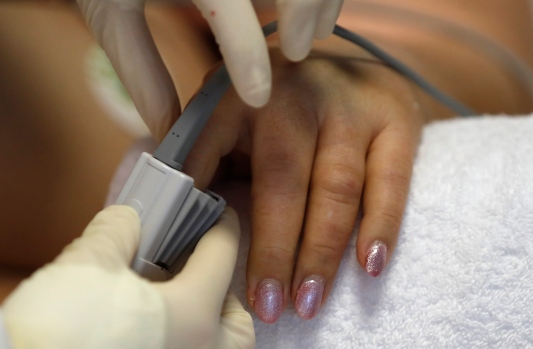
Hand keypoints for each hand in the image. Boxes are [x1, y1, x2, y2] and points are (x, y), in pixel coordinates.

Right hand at [2, 206, 253, 348]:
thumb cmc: (62, 332)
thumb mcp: (86, 269)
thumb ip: (117, 233)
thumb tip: (129, 219)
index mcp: (195, 315)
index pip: (223, 254)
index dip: (221, 227)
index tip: (219, 215)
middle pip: (237, 321)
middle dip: (223, 295)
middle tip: (197, 276)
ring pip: (220, 348)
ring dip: (207, 326)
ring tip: (175, 305)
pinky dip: (184, 342)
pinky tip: (153, 329)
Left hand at [76, 0, 342, 138]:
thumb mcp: (110, 16)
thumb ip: (141, 72)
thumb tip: (169, 131)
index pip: (226, 7)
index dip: (247, 55)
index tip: (258, 98)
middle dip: (305, 14)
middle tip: (299, 53)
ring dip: (320, 0)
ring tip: (311, 33)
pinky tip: (310, 11)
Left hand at [182, 46, 423, 321]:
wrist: (349, 68)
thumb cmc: (278, 110)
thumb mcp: (230, 119)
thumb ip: (202, 157)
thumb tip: (171, 219)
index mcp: (239, 95)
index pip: (211, 148)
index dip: (201, 206)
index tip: (198, 260)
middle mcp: (295, 94)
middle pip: (284, 179)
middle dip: (274, 249)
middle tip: (268, 305)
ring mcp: (349, 106)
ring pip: (336, 186)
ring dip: (321, 251)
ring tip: (308, 302)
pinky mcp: (394, 120)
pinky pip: (391, 180)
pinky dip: (382, 225)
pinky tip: (370, 265)